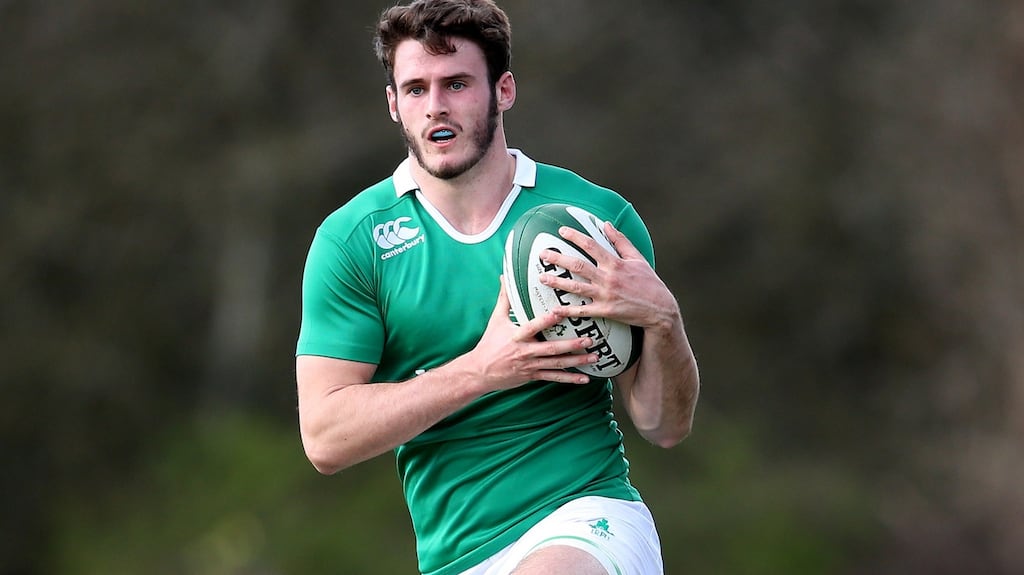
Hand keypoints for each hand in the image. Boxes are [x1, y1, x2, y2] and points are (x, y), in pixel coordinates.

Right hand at [457, 279, 597, 389]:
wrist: (480, 372)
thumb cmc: (489, 343)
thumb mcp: (496, 319)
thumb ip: (504, 299)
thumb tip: (505, 277)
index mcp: (517, 336)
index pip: (532, 327)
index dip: (545, 321)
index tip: (560, 312)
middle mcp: (526, 352)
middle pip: (551, 349)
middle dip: (571, 345)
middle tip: (589, 339)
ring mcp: (531, 366)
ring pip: (557, 364)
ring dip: (577, 361)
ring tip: (594, 356)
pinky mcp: (533, 376)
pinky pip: (554, 378)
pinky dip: (570, 379)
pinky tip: (585, 379)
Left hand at [539, 223, 679, 332]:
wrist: (660, 309)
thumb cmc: (649, 283)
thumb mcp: (637, 258)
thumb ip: (620, 241)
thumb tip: (606, 224)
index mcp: (615, 263)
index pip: (591, 245)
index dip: (575, 237)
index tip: (561, 231)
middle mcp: (608, 278)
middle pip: (578, 265)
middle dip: (558, 259)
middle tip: (542, 255)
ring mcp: (606, 295)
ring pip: (576, 287)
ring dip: (557, 283)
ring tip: (542, 278)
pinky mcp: (606, 311)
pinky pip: (583, 311)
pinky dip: (568, 310)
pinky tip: (554, 309)